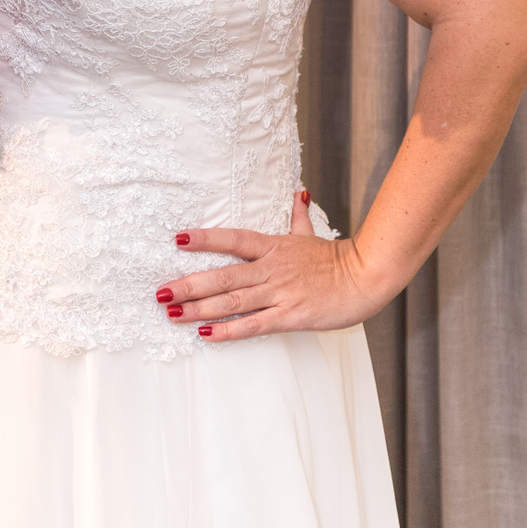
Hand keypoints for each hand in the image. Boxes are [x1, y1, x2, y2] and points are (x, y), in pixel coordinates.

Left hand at [156, 191, 389, 340]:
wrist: (366, 278)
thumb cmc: (336, 260)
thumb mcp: (311, 234)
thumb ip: (298, 216)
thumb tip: (299, 193)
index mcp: (274, 246)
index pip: (233, 239)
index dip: (205, 239)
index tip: (178, 239)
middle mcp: (271, 268)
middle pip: (223, 275)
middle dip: (190, 284)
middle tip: (161, 292)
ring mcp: (279, 293)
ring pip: (233, 301)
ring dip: (200, 308)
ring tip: (173, 314)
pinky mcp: (290, 316)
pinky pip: (254, 324)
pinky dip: (229, 330)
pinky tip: (207, 334)